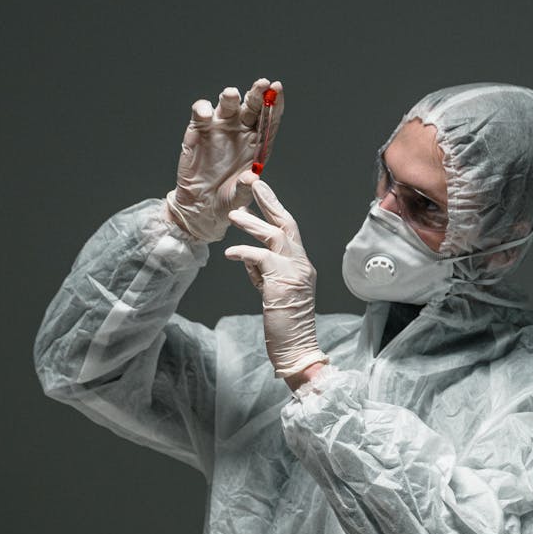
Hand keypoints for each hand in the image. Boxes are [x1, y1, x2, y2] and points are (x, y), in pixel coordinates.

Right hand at [165, 78, 283, 243]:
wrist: (201, 206)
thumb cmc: (226, 200)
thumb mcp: (238, 199)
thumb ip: (245, 188)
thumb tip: (250, 179)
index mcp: (258, 143)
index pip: (270, 119)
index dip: (275, 103)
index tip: (277, 88)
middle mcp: (241, 131)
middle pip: (252, 106)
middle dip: (257, 93)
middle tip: (261, 84)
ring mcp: (220, 127)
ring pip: (228, 104)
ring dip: (230, 97)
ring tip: (231, 95)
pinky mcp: (198, 129)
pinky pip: (201, 113)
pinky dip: (202, 109)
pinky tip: (205, 114)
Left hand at [225, 180, 328, 379]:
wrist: (296, 349)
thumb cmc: (285, 327)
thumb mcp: (273, 294)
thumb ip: (264, 274)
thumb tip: (248, 256)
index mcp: (301, 267)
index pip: (289, 232)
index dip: (275, 211)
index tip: (263, 196)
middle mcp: (302, 265)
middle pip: (287, 224)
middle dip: (270, 203)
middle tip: (255, 184)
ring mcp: (294, 272)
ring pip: (275, 236)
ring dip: (253, 224)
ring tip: (234, 215)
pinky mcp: (282, 281)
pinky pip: (260, 257)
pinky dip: (244, 251)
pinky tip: (230, 253)